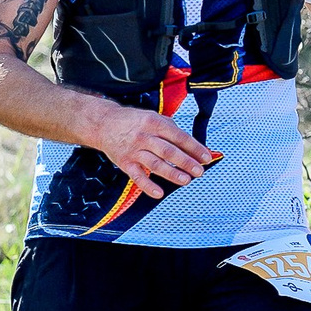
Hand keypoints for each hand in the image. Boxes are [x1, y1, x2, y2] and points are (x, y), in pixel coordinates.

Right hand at [83, 101, 215, 198]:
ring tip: (186, 180)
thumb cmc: (134, 121)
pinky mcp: (125, 163)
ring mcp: (134, 150)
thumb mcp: (153, 117)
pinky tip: (159, 193)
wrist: (104, 124)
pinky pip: (137, 176)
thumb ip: (172, 130)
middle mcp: (144, 136)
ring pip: (155, 164)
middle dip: (186, 162)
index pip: (178, 136)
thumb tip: (194, 146)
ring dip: (172, 173)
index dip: (194, 147)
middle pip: (169, 151)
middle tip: (199, 172)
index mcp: (154, 122)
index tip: (206, 157)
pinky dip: (148, 186)